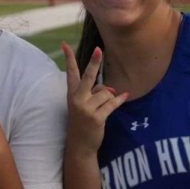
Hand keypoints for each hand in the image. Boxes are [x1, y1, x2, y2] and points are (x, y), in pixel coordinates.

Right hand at [62, 43, 128, 157]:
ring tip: (103, 109)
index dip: (68, 58)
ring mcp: (86, 108)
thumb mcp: (84, 106)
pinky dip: (119, 101)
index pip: (70, 73)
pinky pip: (113, 103)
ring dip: (109, 99)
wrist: (79, 144)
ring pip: (106, 93)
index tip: (64, 44)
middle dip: (94, 62)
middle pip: (88, 77)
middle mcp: (77, 99)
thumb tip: (111, 89)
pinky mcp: (96, 117)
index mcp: (72, 94)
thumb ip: (95, 94)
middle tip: (99, 49)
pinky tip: (125, 96)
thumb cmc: (82, 122)